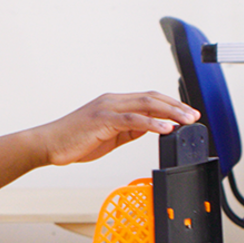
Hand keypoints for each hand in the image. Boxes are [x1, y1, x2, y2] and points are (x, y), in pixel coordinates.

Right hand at [34, 91, 198, 165]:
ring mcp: (107, 108)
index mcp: (113, 104)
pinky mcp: (102, 120)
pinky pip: (133, 120)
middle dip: (177, 107)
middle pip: (152, 98)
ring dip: (171, 112)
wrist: (48, 145)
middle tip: (195, 115)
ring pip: (146, 105)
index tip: (187, 115)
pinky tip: (166, 129)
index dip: (171, 106)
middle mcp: (112, 101)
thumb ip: (127, 130)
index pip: (148, 99)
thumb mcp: (107, 136)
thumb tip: (149, 129)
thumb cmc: (72, 142)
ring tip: (187, 121)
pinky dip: (152, 123)